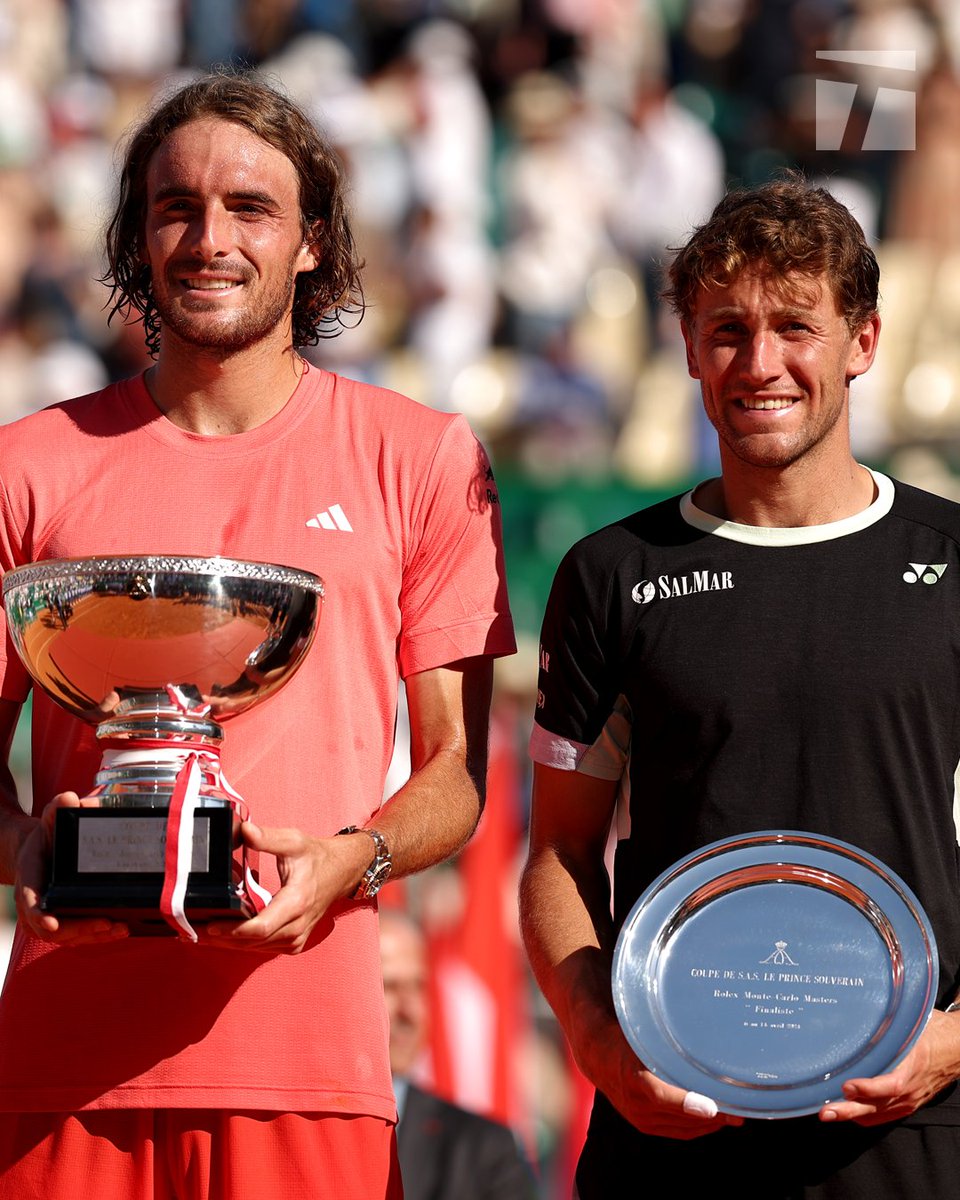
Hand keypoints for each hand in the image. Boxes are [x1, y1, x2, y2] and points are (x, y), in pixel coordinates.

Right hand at [16, 792, 127, 944]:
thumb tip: (70, 799)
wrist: (39, 854)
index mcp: (29, 880)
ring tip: (119, 929)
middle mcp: (35, 905)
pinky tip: (121, 930)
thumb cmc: (46, 838)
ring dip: (92, 936)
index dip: (39, 915)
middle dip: (79, 929)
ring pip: (67, 936)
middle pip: (52, 927)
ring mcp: (49, 917)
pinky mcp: (64, 923)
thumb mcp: (50, 820)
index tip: (51, 923)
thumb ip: (57, 810)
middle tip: (106, 924)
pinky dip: (97, 936)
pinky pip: (78, 936)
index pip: (30, 902)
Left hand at [200, 821, 366, 953]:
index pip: (261, 927)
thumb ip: (267, 837)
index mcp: (296, 901)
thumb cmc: (318, 856)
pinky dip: (243, 944)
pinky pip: (264, 949)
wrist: (343, 871)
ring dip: (228, 943)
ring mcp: (297, 938)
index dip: (232, 930)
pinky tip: (224, 936)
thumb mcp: (294, 841)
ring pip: (256, 949)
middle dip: (221, 938)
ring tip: (200, 934)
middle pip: (252, 942)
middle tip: (192, 931)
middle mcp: (297, 925)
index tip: (210, 924)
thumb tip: (242, 829)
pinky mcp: (295, 943)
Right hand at [582, 1019, 742, 1139]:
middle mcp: (635, 1102)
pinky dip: (698, 1127)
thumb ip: (658, 1031)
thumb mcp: (639, 1026)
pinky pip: (678, 1131)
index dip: (688, 1103)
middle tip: (741, 1108)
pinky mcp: (645, 1125)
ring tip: (734, 1114)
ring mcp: (639, 1117)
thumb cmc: (625, 1033)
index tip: (713, 1106)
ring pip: (683, 1127)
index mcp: (632, 1075)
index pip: (661, 1095)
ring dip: (709, 1124)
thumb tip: (691, 1020)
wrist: (597, 1055)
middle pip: (680, 1116)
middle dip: (712, 1116)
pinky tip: (715, 1117)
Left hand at [819, 1010, 959, 1124]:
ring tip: (827, 1113)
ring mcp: (908, 1100)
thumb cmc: (934, 1033)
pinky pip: (883, 1116)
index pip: (891, 1085)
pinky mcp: (907, 1104)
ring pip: (877, 1114)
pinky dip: (864, 1115)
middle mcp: (910, 1088)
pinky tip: (847, 1111)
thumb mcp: (913, 1024)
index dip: (868, 1089)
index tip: (847, 1086)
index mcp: (913, 1065)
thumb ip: (892, 1025)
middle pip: (877, 1105)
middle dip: (849, 1110)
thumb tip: (863, 1008)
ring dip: (851, 1115)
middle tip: (826, 1110)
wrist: (956, 1050)